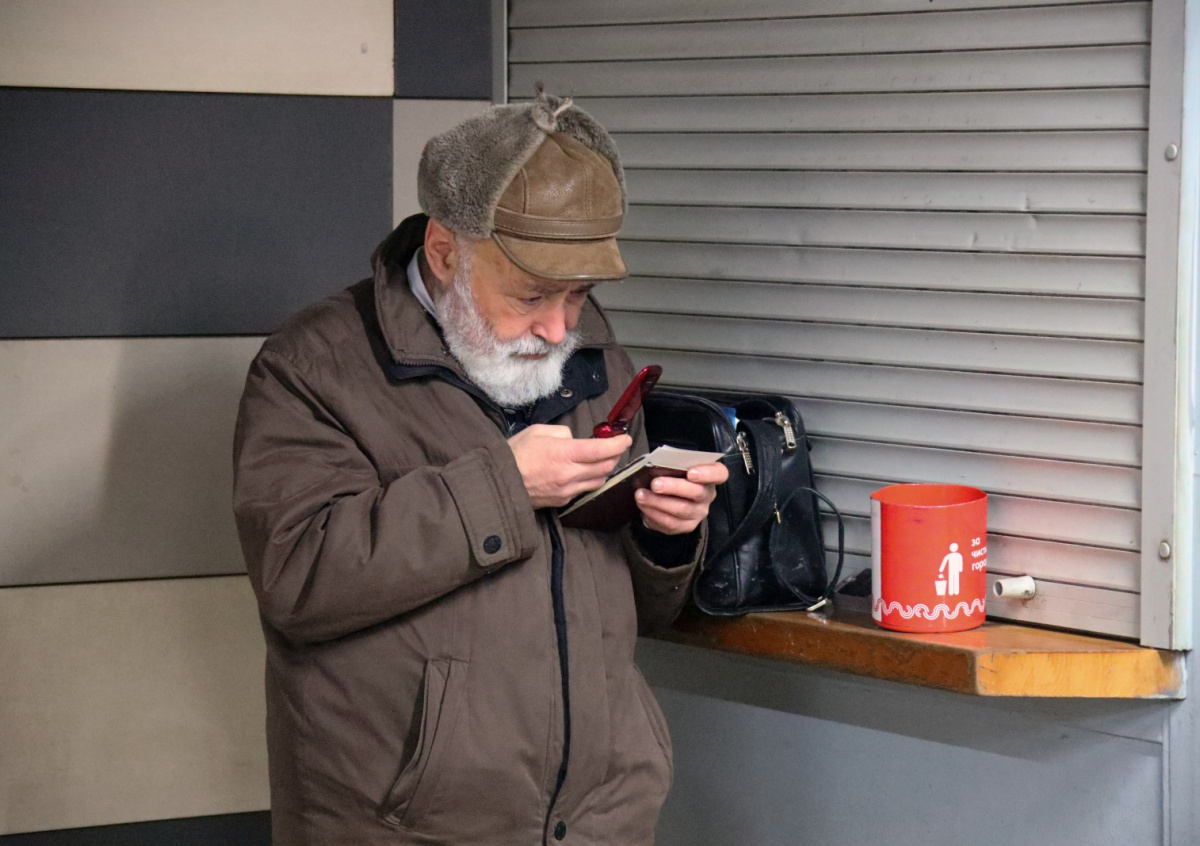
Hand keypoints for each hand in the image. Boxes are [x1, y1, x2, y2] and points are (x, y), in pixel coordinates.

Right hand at [508, 425, 631, 508]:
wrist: (499, 482)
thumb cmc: (516, 453)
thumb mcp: (538, 431)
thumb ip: (563, 433)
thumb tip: (575, 440)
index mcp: (564, 454)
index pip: (601, 450)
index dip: (618, 444)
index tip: (625, 439)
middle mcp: (570, 474)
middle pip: (605, 467)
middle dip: (615, 455)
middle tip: (615, 447)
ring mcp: (567, 490)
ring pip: (599, 481)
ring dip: (604, 469)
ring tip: (600, 459)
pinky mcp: (563, 501)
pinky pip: (584, 490)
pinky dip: (590, 480)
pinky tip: (583, 472)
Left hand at [635, 461, 728, 535]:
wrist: (669, 497)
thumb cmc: (673, 476)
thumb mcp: (676, 466)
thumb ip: (672, 464)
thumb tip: (656, 463)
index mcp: (710, 476)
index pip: (719, 473)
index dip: (707, 473)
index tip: (691, 472)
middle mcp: (707, 495)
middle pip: (697, 492)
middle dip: (674, 487)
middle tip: (655, 484)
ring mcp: (698, 512)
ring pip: (681, 509)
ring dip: (658, 502)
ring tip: (641, 495)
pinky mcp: (687, 526)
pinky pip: (671, 523)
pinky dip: (655, 514)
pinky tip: (643, 506)